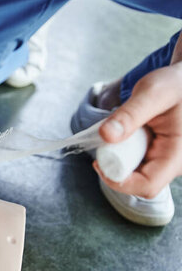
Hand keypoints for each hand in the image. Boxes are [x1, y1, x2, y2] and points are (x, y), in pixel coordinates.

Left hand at [96, 63, 181, 197]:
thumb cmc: (176, 84)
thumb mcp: (153, 93)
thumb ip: (130, 114)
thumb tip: (105, 135)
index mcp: (178, 154)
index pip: (147, 186)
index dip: (119, 182)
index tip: (97, 163)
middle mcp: (175, 163)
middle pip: (139, 182)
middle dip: (116, 168)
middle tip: (104, 143)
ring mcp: (167, 160)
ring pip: (136, 173)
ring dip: (119, 159)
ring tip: (117, 133)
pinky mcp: (159, 154)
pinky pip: (137, 162)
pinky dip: (124, 152)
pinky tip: (122, 135)